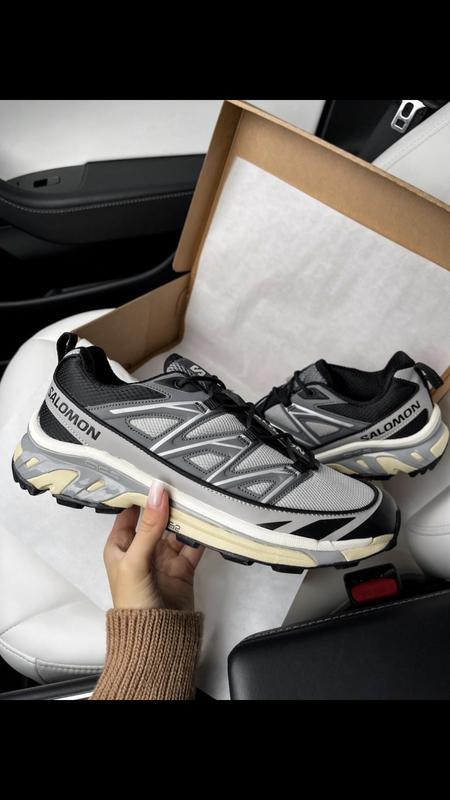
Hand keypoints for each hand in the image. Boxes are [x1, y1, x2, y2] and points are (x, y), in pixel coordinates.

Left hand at [103, 481, 203, 610]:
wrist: (156, 638)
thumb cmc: (134, 602)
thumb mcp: (136, 560)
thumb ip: (149, 526)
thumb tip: (157, 492)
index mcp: (120, 546)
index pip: (128, 513)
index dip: (138, 495)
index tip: (152, 472)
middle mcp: (142, 549)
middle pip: (157, 519)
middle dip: (168, 503)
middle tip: (182, 481)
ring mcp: (164, 558)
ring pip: (177, 530)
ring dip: (186, 518)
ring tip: (198, 498)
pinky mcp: (183, 567)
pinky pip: (193, 545)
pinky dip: (201, 535)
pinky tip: (208, 521)